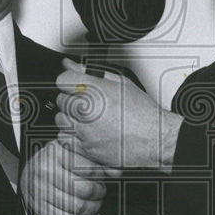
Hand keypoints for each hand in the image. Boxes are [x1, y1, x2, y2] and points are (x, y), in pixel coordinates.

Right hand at [21, 138, 117, 214]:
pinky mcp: (41, 207)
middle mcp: (46, 170)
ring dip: (94, 207)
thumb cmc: (55, 161)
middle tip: (102, 191)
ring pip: (78, 206)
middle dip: (99, 193)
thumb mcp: (72, 150)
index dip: (103, 176)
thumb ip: (94, 158)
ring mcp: (41, 190)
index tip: (107, 177)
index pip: (89, 168)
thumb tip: (116, 172)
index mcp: (56, 152)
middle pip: (85, 189)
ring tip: (97, 202)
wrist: (28, 173)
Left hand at [55, 58, 181, 170]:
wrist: (154, 139)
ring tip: (87, 118)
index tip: (75, 85)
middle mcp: (88, 112)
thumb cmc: (143, 113)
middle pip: (61, 100)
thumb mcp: (120, 83)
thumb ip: (90, 72)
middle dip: (72, 99)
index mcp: (96, 92)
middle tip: (88, 103)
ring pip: (60, 119)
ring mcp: (85, 132)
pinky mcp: (86, 149)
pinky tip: (84, 131)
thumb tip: (70, 65)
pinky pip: (64, 139)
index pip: (63, 80)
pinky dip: (70, 135)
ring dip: (70, 117)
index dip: (70, 81)